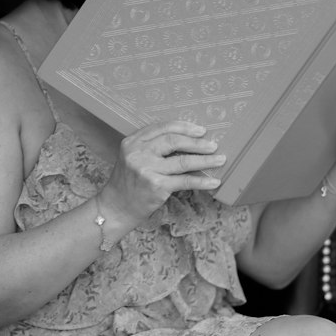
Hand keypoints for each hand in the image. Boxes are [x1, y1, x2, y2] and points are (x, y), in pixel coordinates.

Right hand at [104, 120, 225, 224]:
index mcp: (132, 142)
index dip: (184, 127)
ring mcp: (147, 170)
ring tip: (220, 159)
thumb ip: (151, 147)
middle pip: (174, 141)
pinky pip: (185, 181)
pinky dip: (202, 181)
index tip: (200, 130)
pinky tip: (214, 181)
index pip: (162, 127)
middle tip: (213, 144)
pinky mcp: (156, 186)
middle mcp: (138, 153)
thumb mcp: (133, 158)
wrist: (116, 208)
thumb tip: (186, 140)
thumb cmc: (128, 183)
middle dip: (197, 142)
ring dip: (205, 160)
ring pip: (183, 161)